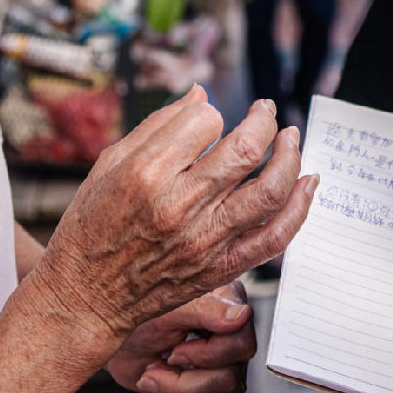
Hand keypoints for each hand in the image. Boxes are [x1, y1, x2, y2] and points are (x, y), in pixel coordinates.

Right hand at [31, 87, 315, 346]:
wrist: (86, 297)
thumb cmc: (90, 227)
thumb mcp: (109, 164)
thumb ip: (158, 126)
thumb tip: (200, 95)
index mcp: (147, 173)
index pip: (206, 121)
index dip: (211, 115)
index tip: (205, 123)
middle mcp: (181, 204)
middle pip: (246, 148)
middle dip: (263, 120)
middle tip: (265, 112)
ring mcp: (205, 239)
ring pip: (269, 190)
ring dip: (290, 156)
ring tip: (290, 138)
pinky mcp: (220, 266)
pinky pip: (274, 238)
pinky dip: (299, 209)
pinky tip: (307, 183)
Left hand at [109, 281, 253, 392]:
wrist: (116, 341)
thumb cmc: (136, 316)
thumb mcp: (166, 307)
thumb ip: (206, 308)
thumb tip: (241, 315)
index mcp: (227, 305)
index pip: (241, 343)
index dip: (209, 355)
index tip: (176, 350)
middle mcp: (230, 337)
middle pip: (230, 377)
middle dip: (186, 380)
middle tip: (158, 364)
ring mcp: (223, 366)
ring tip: (156, 373)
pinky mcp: (210, 391)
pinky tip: (163, 383)